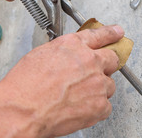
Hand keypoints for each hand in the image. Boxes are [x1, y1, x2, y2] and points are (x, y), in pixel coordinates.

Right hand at [0, 25, 123, 136]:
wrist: (23, 109)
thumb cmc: (26, 85)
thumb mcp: (42, 54)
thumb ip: (63, 52)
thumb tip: (70, 56)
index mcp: (74, 45)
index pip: (99, 35)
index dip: (111, 33)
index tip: (117, 33)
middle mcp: (89, 60)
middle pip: (112, 59)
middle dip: (107, 64)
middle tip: (96, 72)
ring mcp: (97, 82)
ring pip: (109, 85)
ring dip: (98, 89)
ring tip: (78, 96)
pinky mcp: (99, 104)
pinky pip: (106, 106)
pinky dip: (96, 108)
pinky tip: (80, 108)